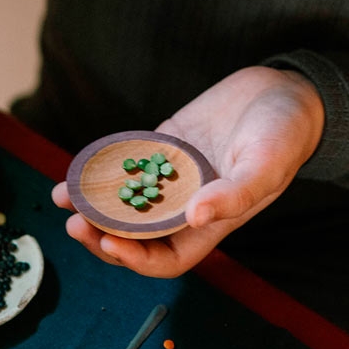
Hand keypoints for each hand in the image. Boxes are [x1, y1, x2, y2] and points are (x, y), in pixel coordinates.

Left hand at [52, 66, 323, 276]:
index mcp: (213, 220)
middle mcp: (188, 202)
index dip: (136, 258)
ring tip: (63, 196)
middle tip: (74, 223)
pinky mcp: (165, 143)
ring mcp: (173, 173)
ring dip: (94, 203)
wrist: (282, 90)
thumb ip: (237, 192)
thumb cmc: (285, 132)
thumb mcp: (267, 163)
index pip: (168, 256)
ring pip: (126, 199)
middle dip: (103, 235)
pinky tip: (82, 164)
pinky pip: (130, 161)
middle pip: (137, 234)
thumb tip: (195, 217)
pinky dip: (105, 166)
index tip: (108, 242)